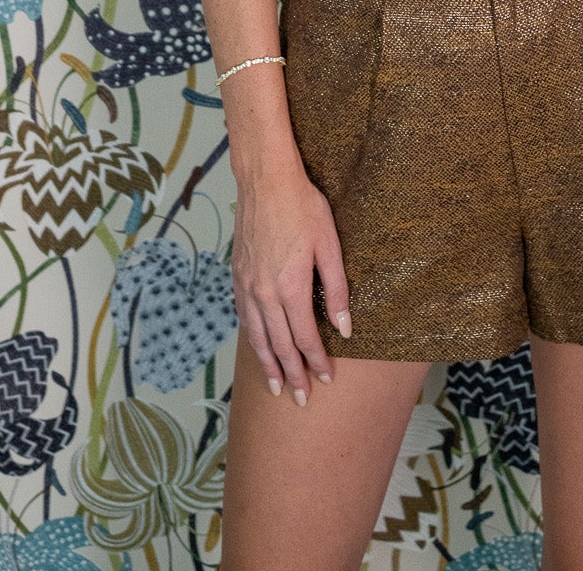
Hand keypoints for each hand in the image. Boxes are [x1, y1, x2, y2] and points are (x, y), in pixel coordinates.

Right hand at [230, 158, 351, 404]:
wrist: (265, 180)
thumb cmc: (303, 207)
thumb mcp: (329, 244)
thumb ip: (337, 289)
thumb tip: (344, 328)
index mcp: (291, 288)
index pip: (305, 337)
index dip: (317, 361)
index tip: (326, 379)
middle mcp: (265, 293)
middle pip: (280, 345)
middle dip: (292, 374)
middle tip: (301, 400)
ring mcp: (247, 285)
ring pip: (257, 336)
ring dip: (268, 364)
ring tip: (275, 387)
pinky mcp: (238, 275)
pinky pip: (244, 317)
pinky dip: (252, 338)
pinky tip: (258, 346)